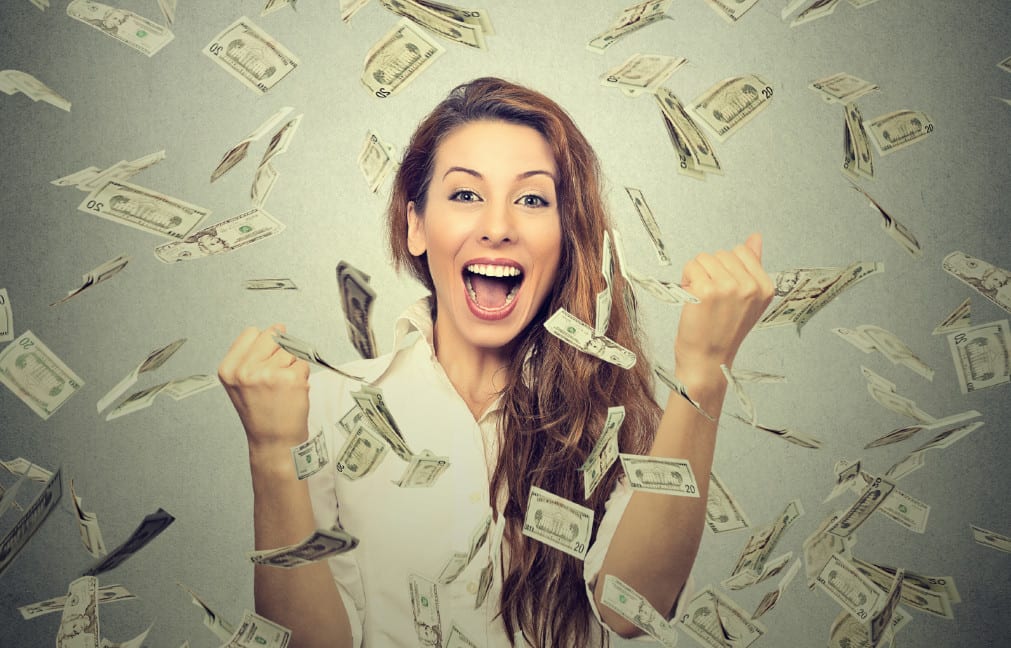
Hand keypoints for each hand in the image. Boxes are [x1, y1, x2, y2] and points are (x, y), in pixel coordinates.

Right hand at [217, 324, 310, 452]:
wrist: (274, 441)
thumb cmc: (261, 413)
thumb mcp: (240, 383)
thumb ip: (251, 356)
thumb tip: (277, 329)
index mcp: (229, 369)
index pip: (252, 332)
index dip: (263, 345)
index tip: (263, 361)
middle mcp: (246, 370)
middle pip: (273, 336)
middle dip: (279, 351)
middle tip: (275, 376)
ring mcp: (269, 374)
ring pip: (291, 349)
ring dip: (291, 365)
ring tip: (283, 387)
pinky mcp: (291, 379)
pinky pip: (303, 362)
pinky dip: (302, 375)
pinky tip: (292, 391)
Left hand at [674, 233, 773, 383]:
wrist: (707, 361)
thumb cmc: (723, 332)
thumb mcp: (748, 300)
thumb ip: (752, 266)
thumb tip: (755, 237)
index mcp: (765, 287)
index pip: (741, 251)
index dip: (726, 268)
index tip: (725, 291)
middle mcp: (749, 286)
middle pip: (721, 254)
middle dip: (710, 271)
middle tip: (711, 298)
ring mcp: (728, 287)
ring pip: (704, 258)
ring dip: (697, 275)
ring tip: (702, 299)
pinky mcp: (706, 290)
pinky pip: (691, 266)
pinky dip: (686, 280)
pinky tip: (692, 299)